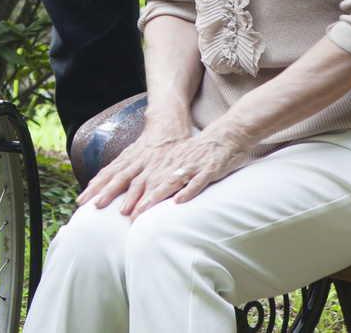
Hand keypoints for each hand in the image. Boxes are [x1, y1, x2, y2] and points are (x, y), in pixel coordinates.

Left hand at [78, 109, 251, 218]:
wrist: (227, 135)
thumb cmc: (204, 150)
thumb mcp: (181, 158)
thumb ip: (169, 173)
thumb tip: (155, 191)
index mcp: (168, 161)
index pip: (147, 180)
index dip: (133, 194)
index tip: (122, 210)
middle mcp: (176, 163)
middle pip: (153, 183)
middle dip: (139, 200)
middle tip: (127, 216)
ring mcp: (192, 166)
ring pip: (170, 183)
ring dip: (156, 198)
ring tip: (143, 212)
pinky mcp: (209, 169)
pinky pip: (197, 181)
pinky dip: (187, 190)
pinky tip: (179, 201)